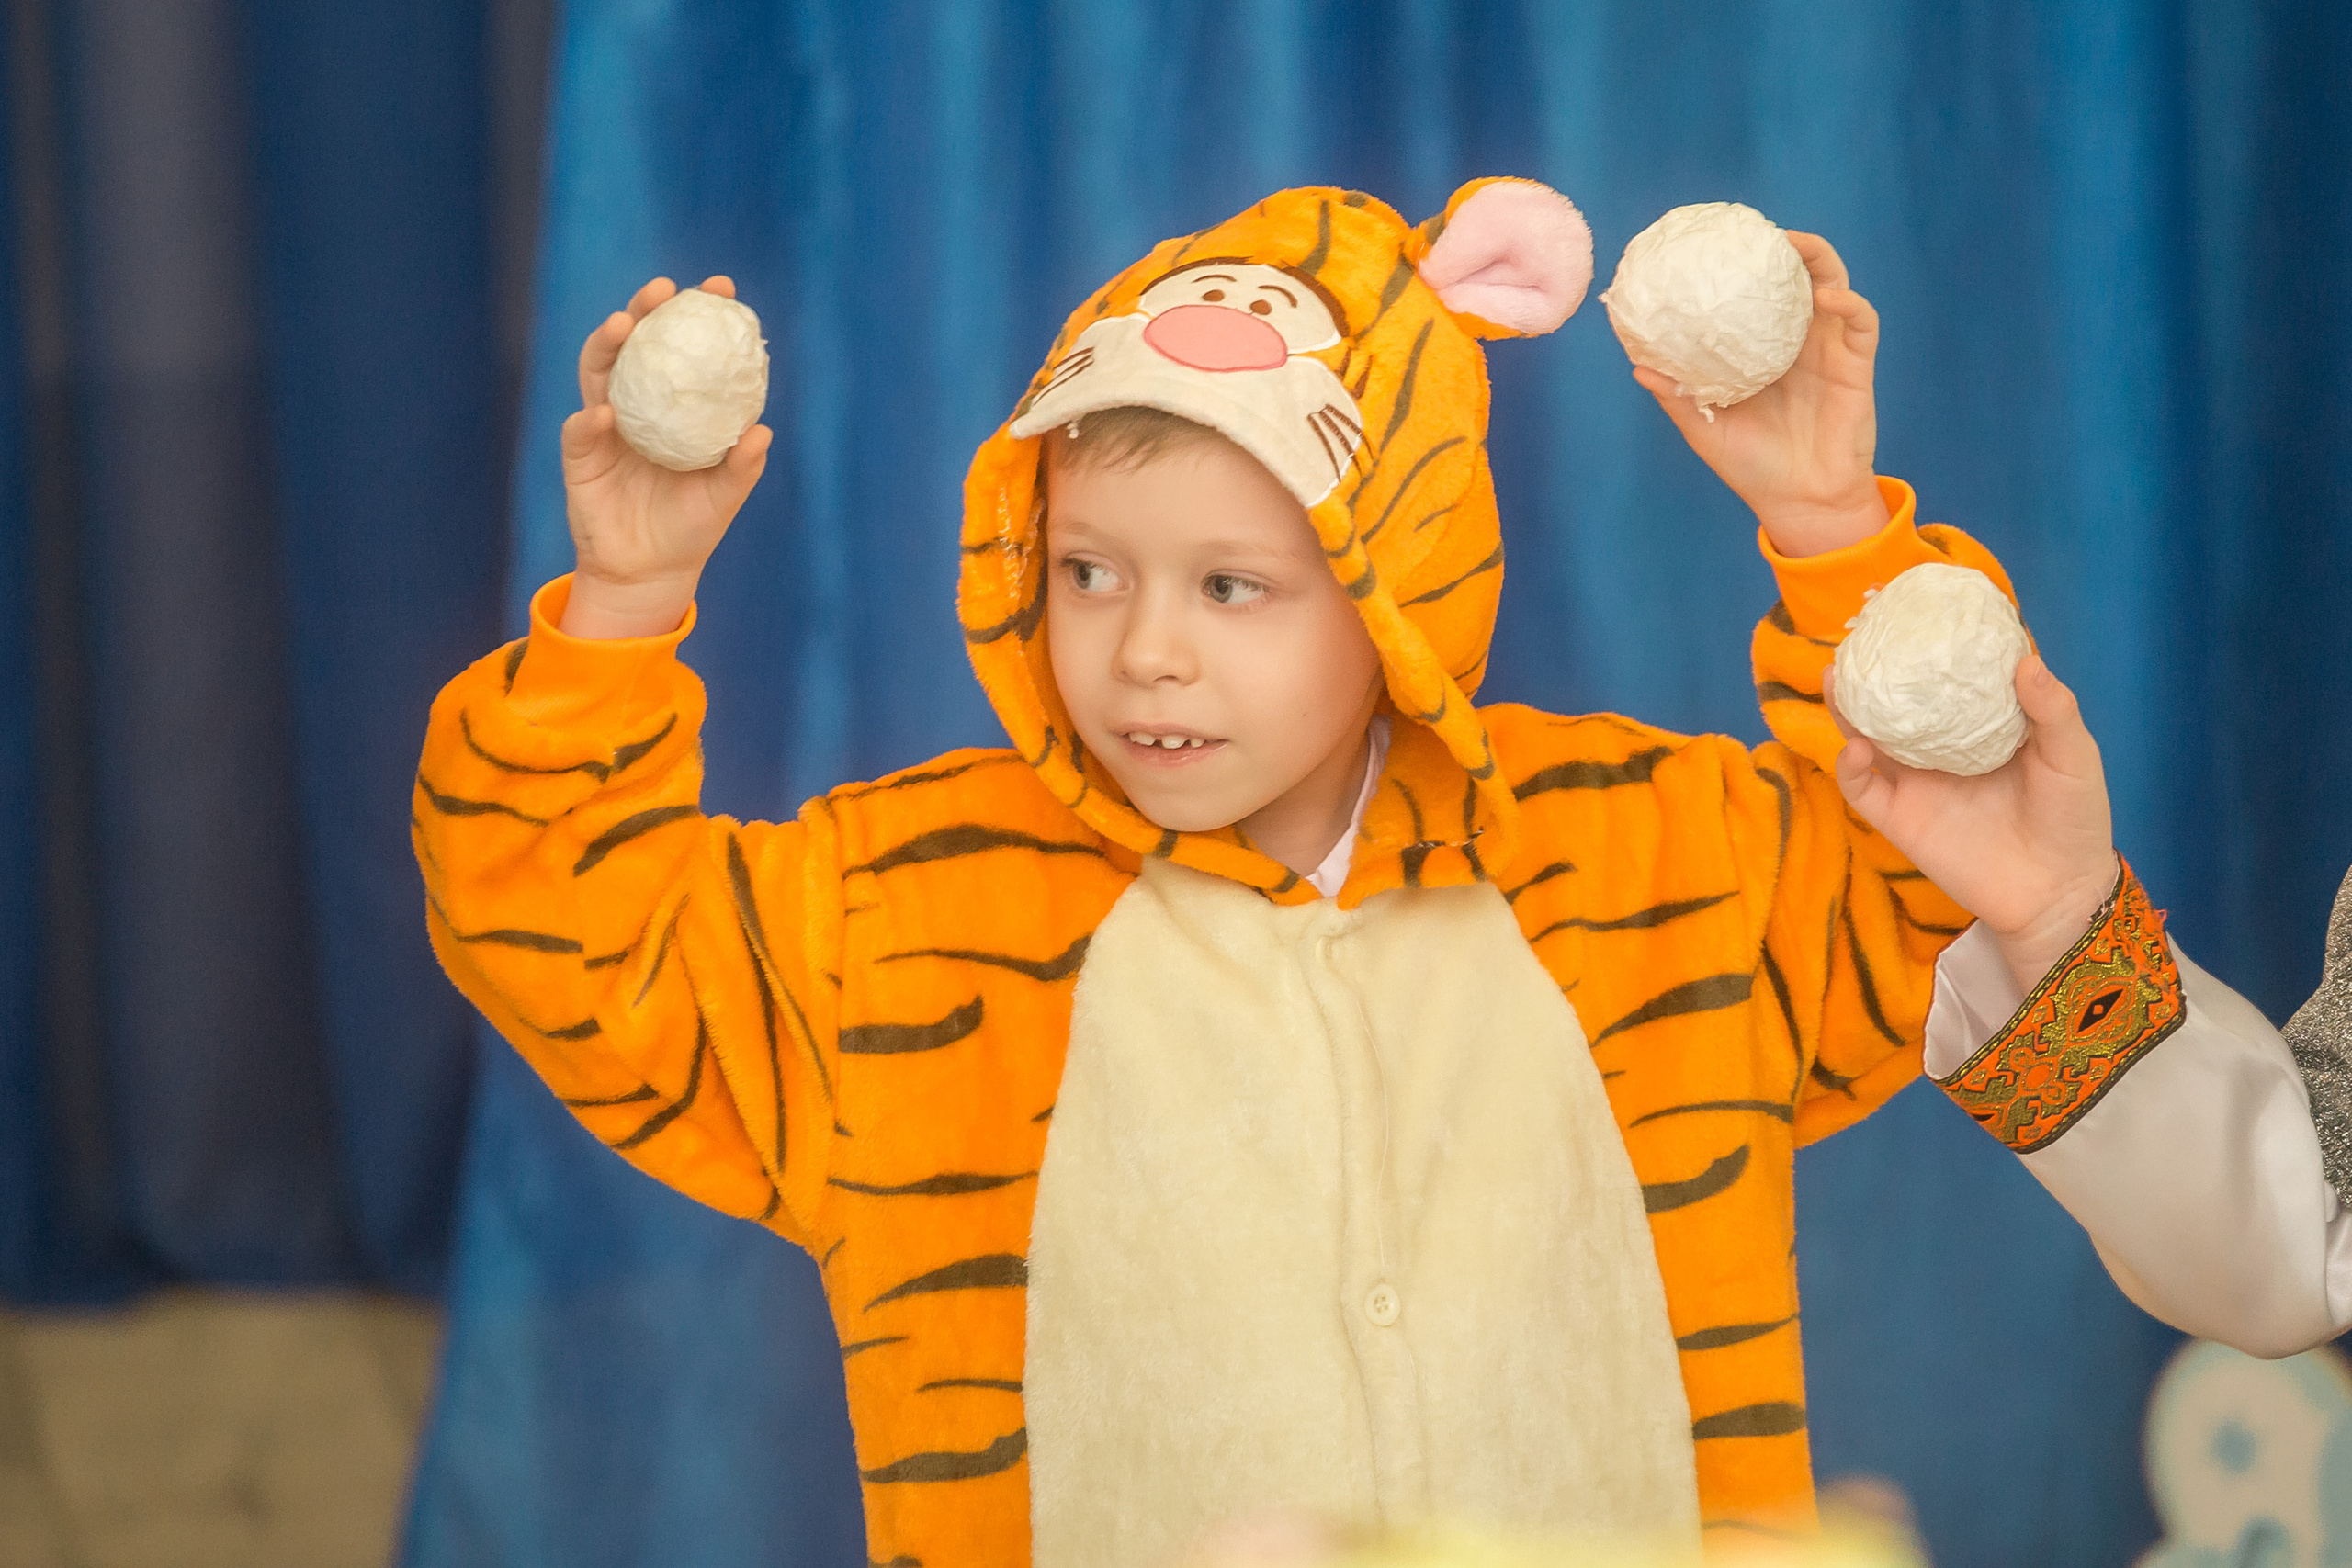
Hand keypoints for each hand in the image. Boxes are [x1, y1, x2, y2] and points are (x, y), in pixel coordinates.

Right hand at [559, 275, 772, 639]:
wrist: (647, 572)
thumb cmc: (691, 528)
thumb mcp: (723, 498)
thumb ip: (742, 467)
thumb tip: (761, 432)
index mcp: (676, 406)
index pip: (687, 349)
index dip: (700, 314)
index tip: (721, 288)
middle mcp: (639, 404)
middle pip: (637, 344)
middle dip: (645, 309)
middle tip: (661, 289)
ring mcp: (605, 425)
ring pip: (599, 372)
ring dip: (606, 345)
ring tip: (622, 325)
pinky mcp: (580, 455)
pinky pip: (580, 430)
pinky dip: (590, 419)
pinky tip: (607, 412)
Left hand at [1634, 231, 1888, 557]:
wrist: (1801, 502)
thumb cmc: (1753, 466)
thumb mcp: (1706, 429)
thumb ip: (1679, 396)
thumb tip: (1638, 368)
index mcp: (1763, 352)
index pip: (1756, 299)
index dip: (1744, 269)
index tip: (1720, 244)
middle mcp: (1798, 343)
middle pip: (1798, 280)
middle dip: (1786, 249)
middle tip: (1762, 231)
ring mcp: (1830, 350)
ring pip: (1835, 287)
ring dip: (1819, 261)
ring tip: (1796, 244)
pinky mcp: (1857, 365)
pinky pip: (1861, 323)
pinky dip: (1849, 302)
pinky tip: (1826, 295)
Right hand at [1826, 655, 2120, 992]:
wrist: (2057, 893)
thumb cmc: (2074, 819)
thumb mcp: (2073, 757)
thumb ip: (2053, 710)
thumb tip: (2025, 658)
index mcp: (1981, 725)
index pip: (1949, 677)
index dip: (1930, 644)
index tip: (1916, 609)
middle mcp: (1941, 746)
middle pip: (1897, 700)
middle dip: (1874, 669)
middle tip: (1859, 634)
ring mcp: (1915, 781)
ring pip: (1867, 736)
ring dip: (1847, 707)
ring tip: (1837, 676)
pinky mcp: (1898, 818)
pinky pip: (1862, 789)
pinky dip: (1850, 766)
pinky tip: (1856, 746)